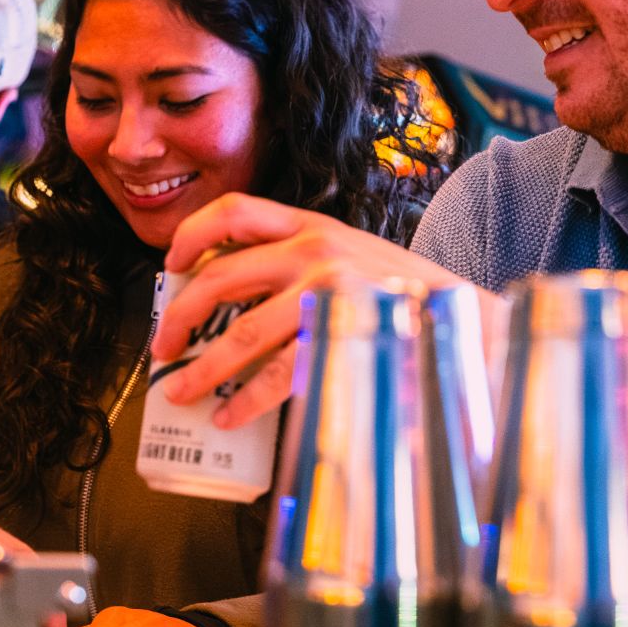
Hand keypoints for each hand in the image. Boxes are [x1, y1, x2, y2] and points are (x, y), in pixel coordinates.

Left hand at [155, 194, 461, 428]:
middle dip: (181, 316)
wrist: (463, 317)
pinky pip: (277, 374)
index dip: (192, 233)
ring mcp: (325, 294)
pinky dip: (245, 400)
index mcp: (311, 225)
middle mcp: (314, 252)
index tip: (170, 263)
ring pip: (241, 333)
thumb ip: (297, 259)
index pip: (235, 211)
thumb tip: (227, 292)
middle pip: (221, 277)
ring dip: (203, 368)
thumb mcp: (347, 253)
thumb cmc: (397, 291)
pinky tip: (228, 415)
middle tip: (164, 347)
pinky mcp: (339, 337)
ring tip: (182, 393)